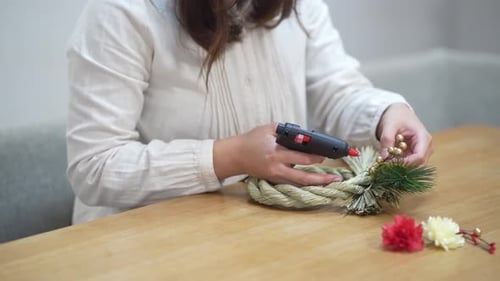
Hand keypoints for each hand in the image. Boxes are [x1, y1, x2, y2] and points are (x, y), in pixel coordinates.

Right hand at [213, 123, 340, 185]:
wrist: (235, 156)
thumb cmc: (251, 140)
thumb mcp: (268, 129)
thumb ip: (287, 131)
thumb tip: (305, 136)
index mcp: (276, 153)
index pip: (300, 157)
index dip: (315, 157)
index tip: (327, 155)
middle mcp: (277, 167)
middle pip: (303, 176)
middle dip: (321, 176)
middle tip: (336, 176)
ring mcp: (276, 176)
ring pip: (300, 183)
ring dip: (317, 183)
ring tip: (332, 182)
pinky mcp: (275, 180)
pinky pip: (293, 183)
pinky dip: (306, 183)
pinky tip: (318, 183)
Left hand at [376, 103, 432, 164]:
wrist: (398, 113)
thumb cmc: (396, 116)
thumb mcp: (390, 126)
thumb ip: (387, 140)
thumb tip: (383, 158)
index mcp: (424, 138)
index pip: (419, 157)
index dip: (405, 163)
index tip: (390, 164)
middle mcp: (426, 147)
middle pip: (418, 165)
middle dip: (402, 167)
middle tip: (385, 166)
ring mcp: (421, 152)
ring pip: (413, 166)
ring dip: (399, 167)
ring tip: (385, 163)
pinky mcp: (414, 155)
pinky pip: (408, 164)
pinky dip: (398, 164)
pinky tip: (388, 161)